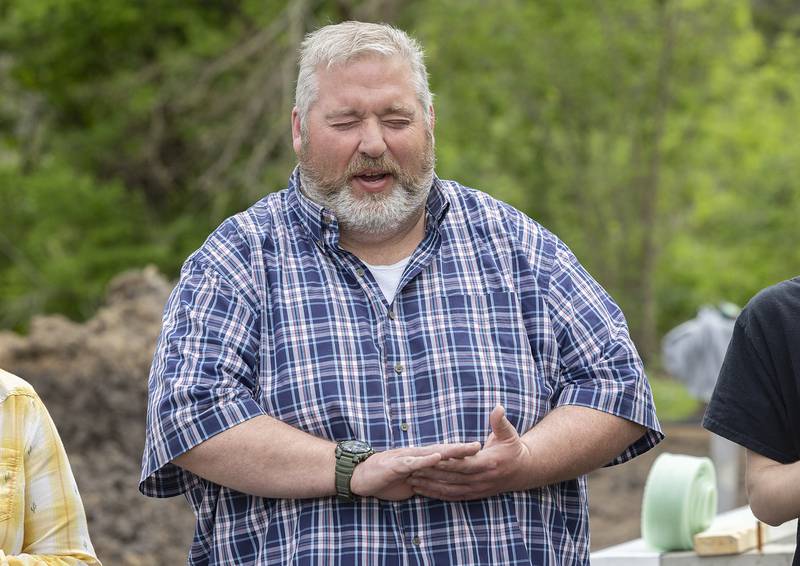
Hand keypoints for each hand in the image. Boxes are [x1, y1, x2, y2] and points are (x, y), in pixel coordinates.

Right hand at [350, 442, 480, 500]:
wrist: (359, 476)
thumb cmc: (385, 478)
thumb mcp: (410, 482)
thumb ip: (426, 482)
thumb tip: (442, 487)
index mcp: (421, 460)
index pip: (446, 456)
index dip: (463, 455)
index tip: (482, 453)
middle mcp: (417, 455)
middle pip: (444, 451)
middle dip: (463, 449)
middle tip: (481, 446)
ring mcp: (408, 459)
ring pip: (433, 453)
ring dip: (451, 451)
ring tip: (467, 448)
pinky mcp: (397, 465)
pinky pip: (414, 462)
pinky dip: (426, 460)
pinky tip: (438, 457)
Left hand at [408, 405, 532, 499]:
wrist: (523, 471)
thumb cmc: (513, 449)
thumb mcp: (509, 433)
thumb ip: (500, 421)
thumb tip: (498, 407)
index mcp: (488, 463)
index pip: (464, 464)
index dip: (447, 462)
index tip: (430, 458)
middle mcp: (482, 479)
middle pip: (452, 478)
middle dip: (431, 475)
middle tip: (412, 469)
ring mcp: (477, 489)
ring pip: (450, 490)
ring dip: (430, 486)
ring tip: (412, 480)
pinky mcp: (474, 495)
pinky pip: (453, 496)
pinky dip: (437, 495)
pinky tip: (422, 491)